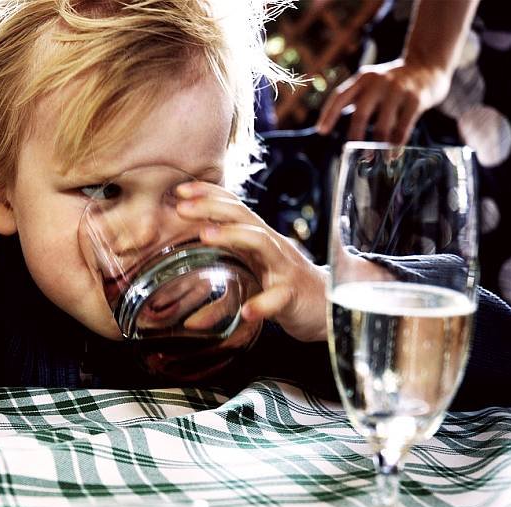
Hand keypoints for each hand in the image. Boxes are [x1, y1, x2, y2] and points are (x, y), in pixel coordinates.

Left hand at [176, 181, 328, 342]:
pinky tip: (246, 312)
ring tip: (205, 236)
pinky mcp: (294, 295)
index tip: (180, 190)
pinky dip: (263, 304)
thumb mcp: (252, 278)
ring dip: (232, 236)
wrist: (330, 308)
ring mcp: (284, 268)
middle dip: (212, 207)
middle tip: (181, 207)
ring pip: (262, 243)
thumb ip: (223, 283)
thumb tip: (189, 308)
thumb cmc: (285, 288)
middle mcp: (271, 247)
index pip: (234, 208)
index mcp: (258, 239)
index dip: (209, 195)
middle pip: (243, 216)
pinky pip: (279, 297)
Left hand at [316, 59, 452, 144]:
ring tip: (374, 160)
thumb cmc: (393, 82)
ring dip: (377, 145)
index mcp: (363, 78)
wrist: (428, 64)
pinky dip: (396, 144)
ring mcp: (398, 89)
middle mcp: (378, 81)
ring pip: (383, 124)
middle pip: (361, 113)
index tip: (321, 131)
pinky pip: (403, 126)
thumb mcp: (372, 82)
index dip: (328, 114)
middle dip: (355, 135)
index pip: (340, 96)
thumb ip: (355, 98)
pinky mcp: (416, 99)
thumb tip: (329, 125)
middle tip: (352, 152)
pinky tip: (393, 155)